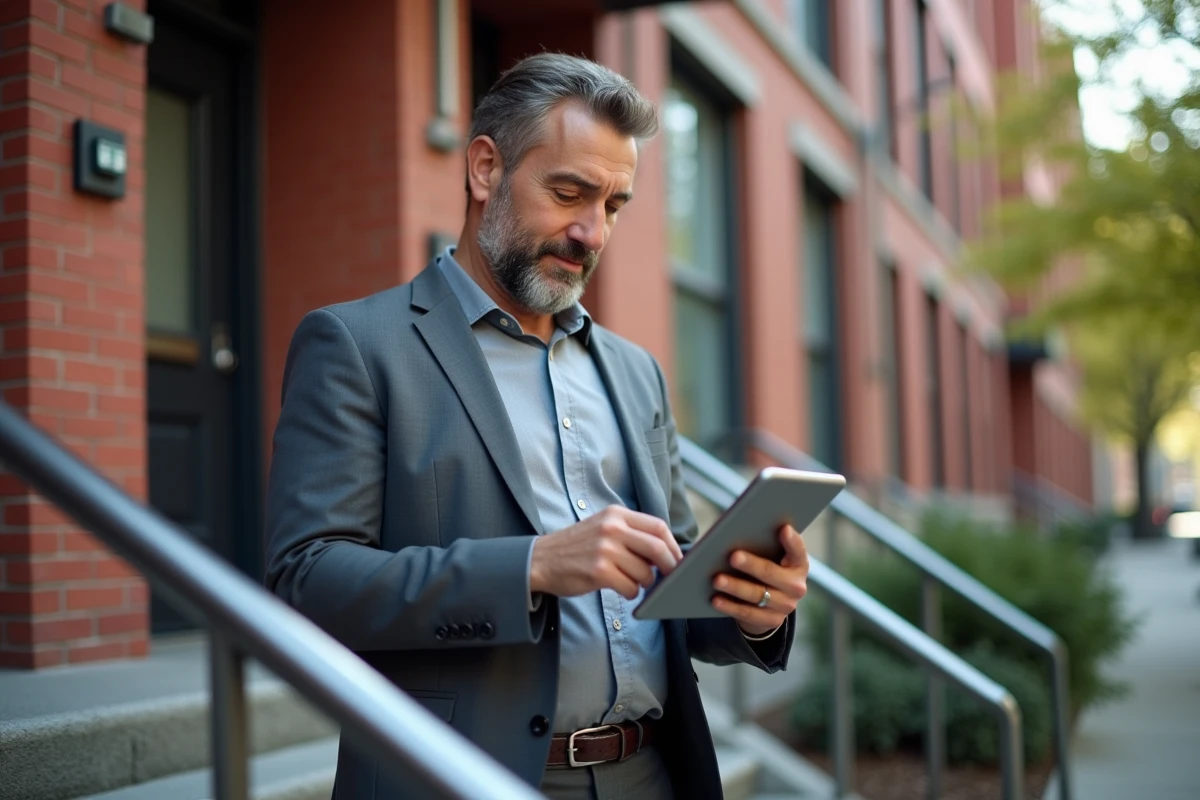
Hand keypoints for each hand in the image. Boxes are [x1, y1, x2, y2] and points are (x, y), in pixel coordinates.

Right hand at [530, 506, 683, 599]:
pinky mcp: (598, 571)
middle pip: (657, 547)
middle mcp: (612, 528)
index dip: (673, 546)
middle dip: (670, 566)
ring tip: (633, 583)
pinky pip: (631, 587)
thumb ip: (631, 533)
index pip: (658, 526)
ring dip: (645, 583)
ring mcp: (605, 549)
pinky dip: (632, 593)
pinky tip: (623, 590)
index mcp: (616, 514)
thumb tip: (666, 552)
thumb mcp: (603, 527)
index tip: (678, 560)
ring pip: (645, 572)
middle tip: (671, 577)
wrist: (540, 559)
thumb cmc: (577, 547)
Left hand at [710, 525, 808, 636]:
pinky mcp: (771, 620)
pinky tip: (715, 599)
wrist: (772, 603)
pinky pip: (748, 613)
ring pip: (757, 595)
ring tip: (717, 579)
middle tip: (733, 557)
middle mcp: (796, 586)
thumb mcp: (771, 556)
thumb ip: (763, 543)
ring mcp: (786, 606)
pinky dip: (730, 606)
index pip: (798, 551)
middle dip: (751, 565)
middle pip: (771, 573)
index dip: (792, 540)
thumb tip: (736, 531)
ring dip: (735, 587)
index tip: (782, 528)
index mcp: (798, 564)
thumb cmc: (768, 568)